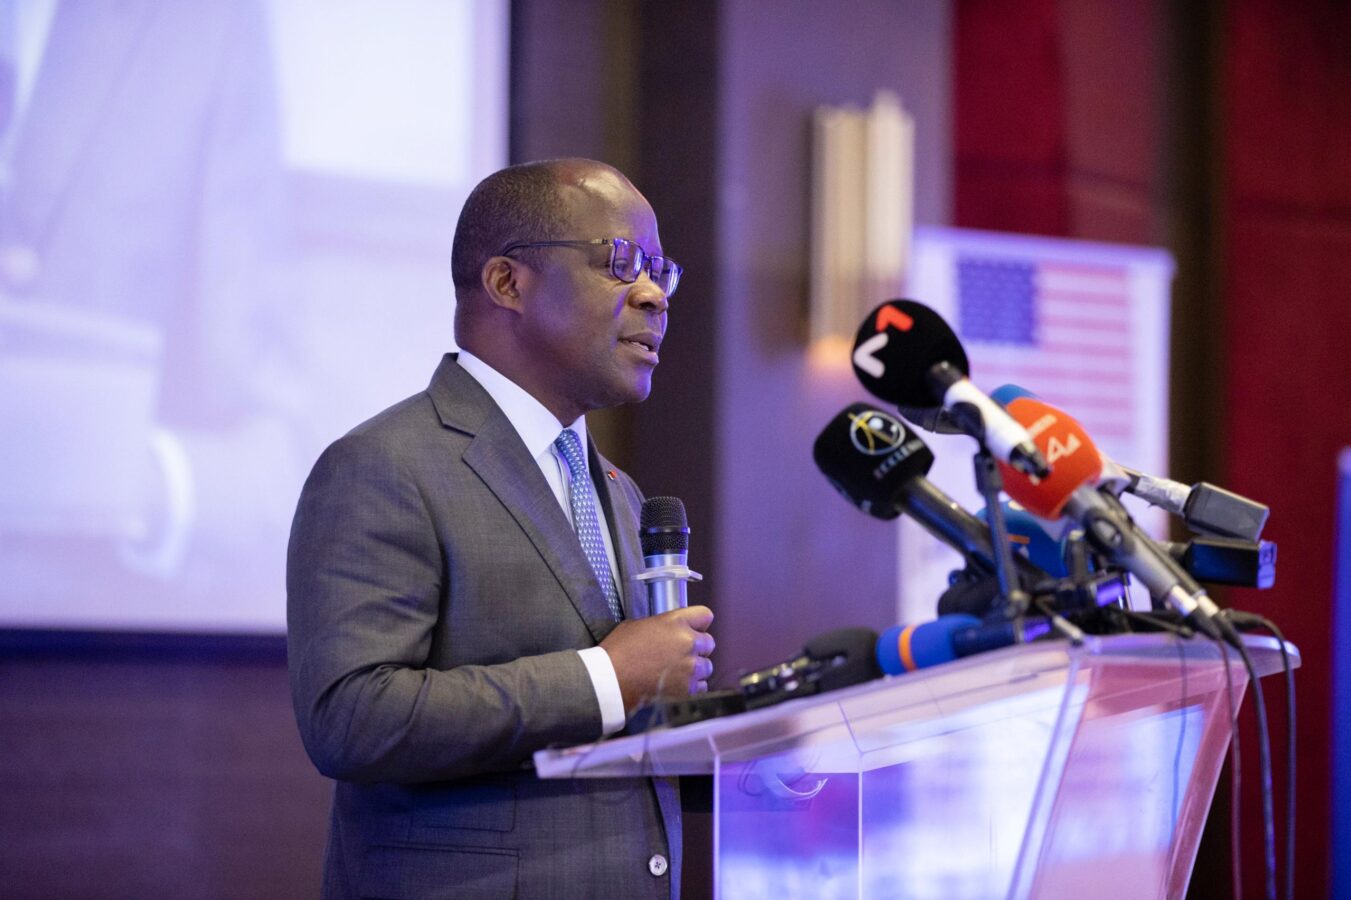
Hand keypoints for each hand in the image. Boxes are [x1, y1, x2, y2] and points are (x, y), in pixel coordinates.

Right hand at [600, 605, 714, 712]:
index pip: (705, 616)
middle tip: (680, 654)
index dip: (699, 623)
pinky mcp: (689, 689)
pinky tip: (676, 684)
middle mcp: (688, 642)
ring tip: (676, 672)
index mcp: (676, 622)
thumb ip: (662, 625)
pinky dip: (692, 686)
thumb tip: (668, 630)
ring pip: (706, 666)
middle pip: (708, 642)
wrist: (612, 681)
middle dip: (697, 648)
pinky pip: (702, 686)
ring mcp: (690, 667)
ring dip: (695, 668)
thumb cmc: (619, 653)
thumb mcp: (638, 625)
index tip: (695, 628)